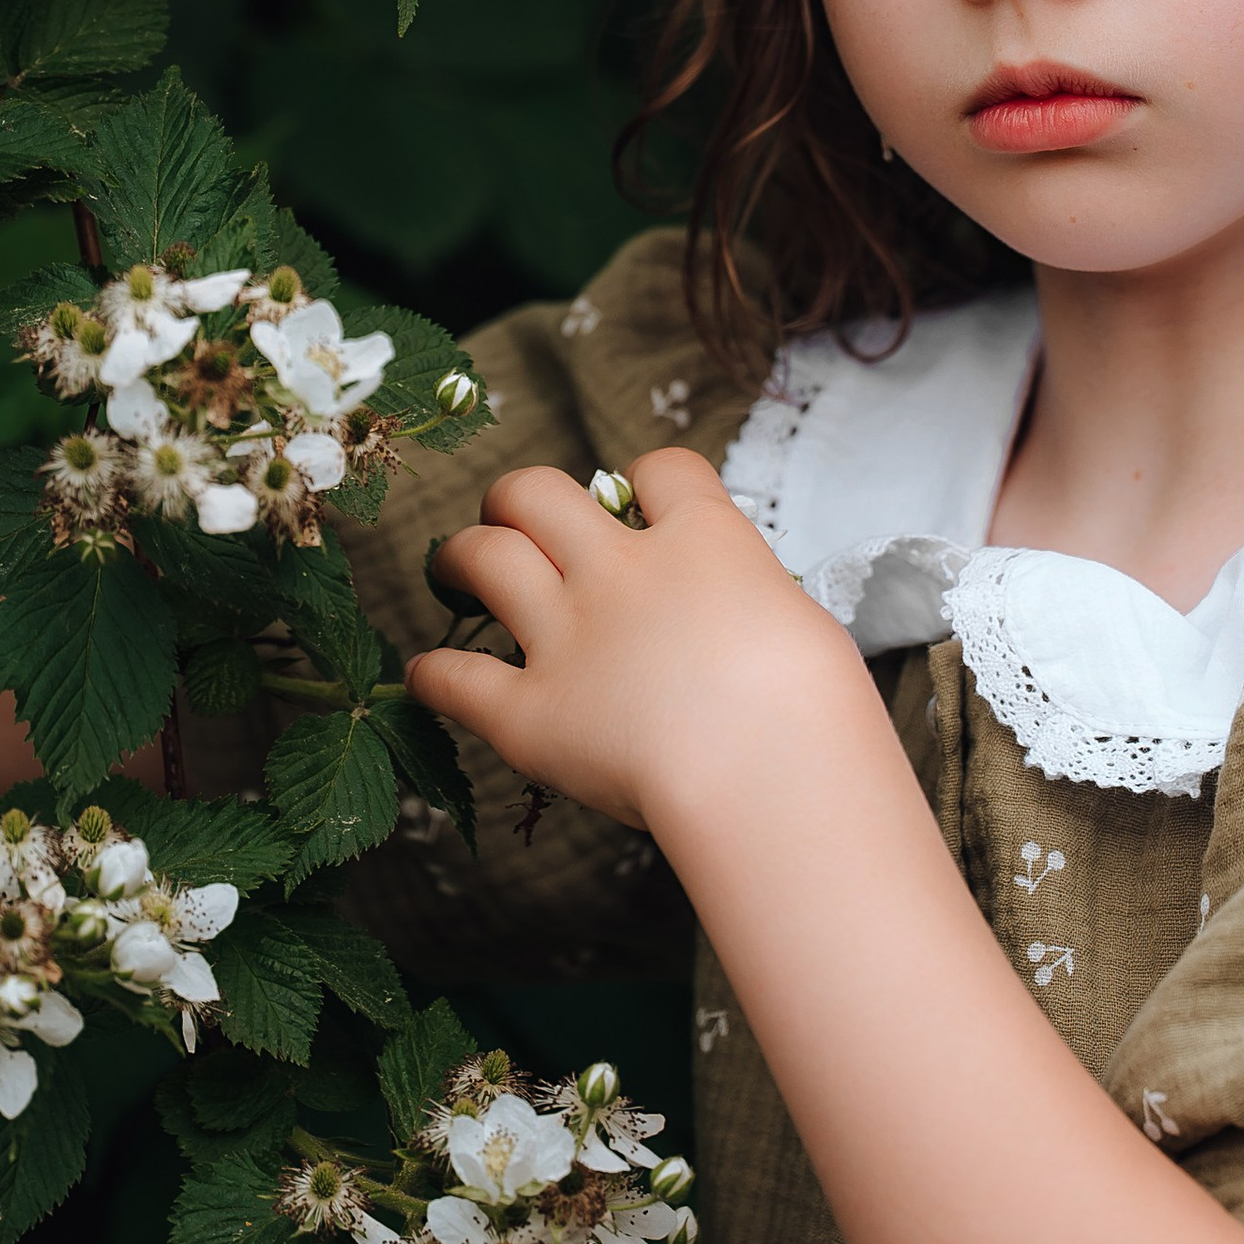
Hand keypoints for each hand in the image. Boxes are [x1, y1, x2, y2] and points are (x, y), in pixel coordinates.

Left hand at [409, 445, 883, 834]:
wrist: (770, 773)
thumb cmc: (818, 711)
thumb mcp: (803, 625)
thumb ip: (749, 603)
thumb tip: (735, 617)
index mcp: (701, 541)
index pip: (662, 470)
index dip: (647, 479)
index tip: (641, 499)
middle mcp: (620, 572)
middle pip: (540, 492)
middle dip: (518, 498)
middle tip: (513, 519)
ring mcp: (567, 637)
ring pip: (485, 558)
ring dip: (459, 555)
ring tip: (452, 568)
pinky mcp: (529, 714)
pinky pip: (457, 680)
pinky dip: (433, 676)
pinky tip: (426, 677)